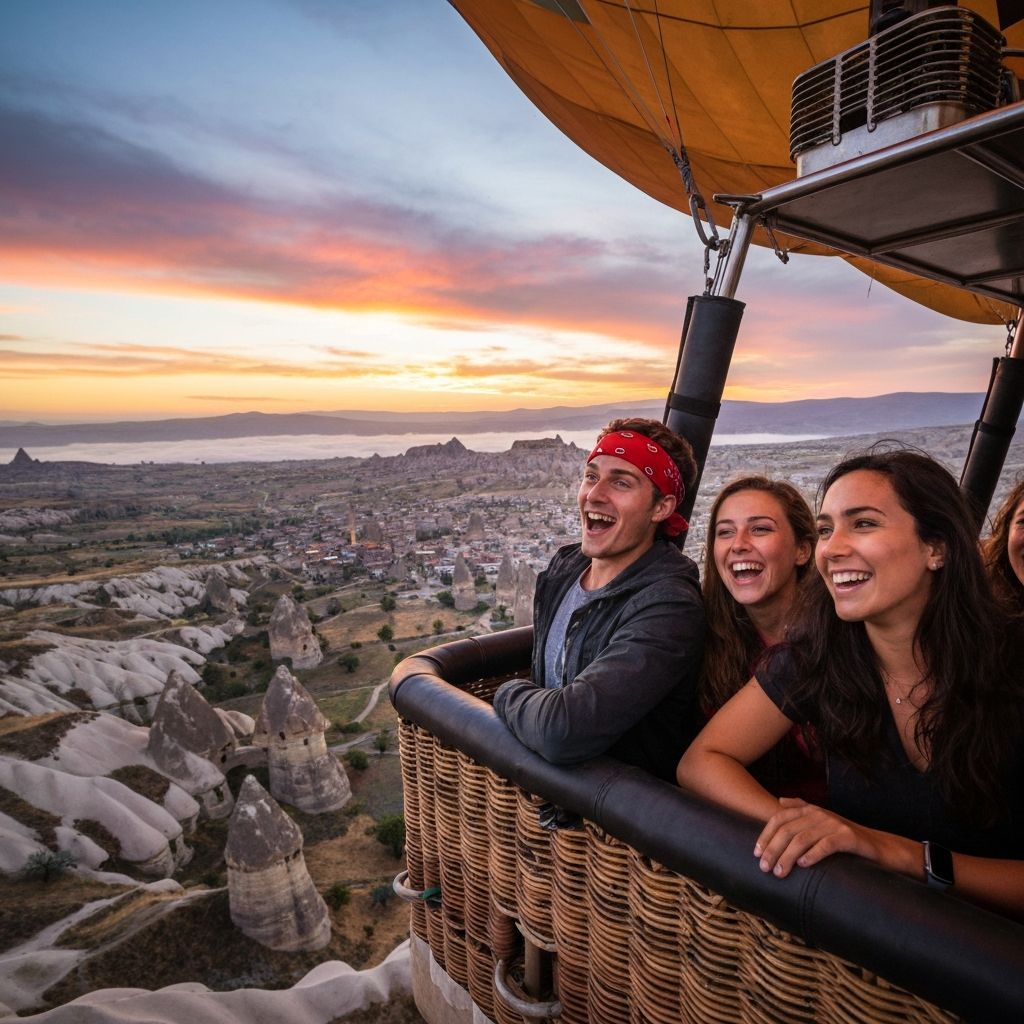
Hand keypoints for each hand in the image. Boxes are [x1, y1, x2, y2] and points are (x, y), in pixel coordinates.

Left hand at [753, 798, 875, 877]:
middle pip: (788, 830)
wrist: (880, 847)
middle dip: (773, 849)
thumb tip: (780, 800)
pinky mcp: (849, 837)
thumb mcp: (822, 822)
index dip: (765, 835)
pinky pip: (826, 845)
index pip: (779, 819)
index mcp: (810, 810)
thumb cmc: (846, 838)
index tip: (756, 853)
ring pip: (803, 838)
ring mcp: (835, 824)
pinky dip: (812, 855)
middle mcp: (820, 814)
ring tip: (779, 872)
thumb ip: (802, 809)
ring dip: (787, 856)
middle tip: (764, 868)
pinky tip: (803, 865)